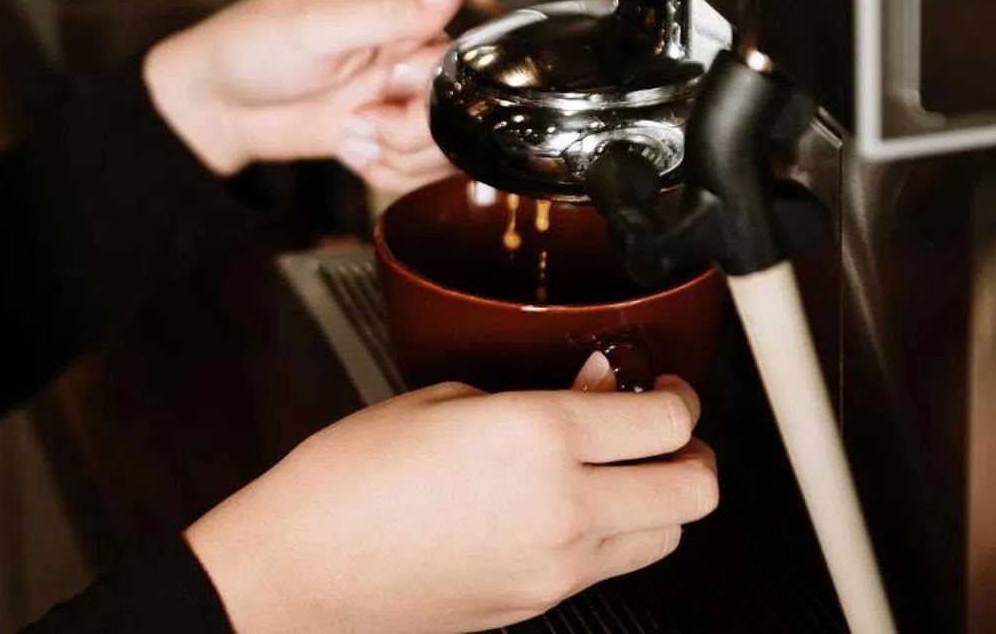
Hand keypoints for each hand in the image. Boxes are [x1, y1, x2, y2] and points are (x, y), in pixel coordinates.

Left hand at [142, 0, 470, 185]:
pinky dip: (391, 169)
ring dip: (402, 147)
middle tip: (368, 110)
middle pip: (466, 87)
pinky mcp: (392, 128)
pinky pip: (425, 164)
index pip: (470, 20)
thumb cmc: (249, 45)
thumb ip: (389, 10)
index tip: (404, 74)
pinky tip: (354, 149)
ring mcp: (403, 86)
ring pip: (451, 133)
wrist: (214, 109)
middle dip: (419, 114)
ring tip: (355, 128)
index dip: (449, 59)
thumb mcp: (317, 23)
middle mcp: (409, 37)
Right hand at [185, 368, 717, 633]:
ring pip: (664, 537)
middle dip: (691, 454)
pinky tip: (570, 508)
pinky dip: (613, 535)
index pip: (663, 422)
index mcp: (535, 437)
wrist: (303, 568)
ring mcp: (557, 568)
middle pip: (692, 490)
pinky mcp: (539, 605)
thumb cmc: (348, 479)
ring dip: (660, 500)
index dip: (676, 399)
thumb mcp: (439, 400)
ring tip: (624, 472)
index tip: (663, 389)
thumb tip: (593, 389)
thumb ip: (531, 392)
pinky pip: (610, 567)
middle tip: (664, 432)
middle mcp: (562, 508)